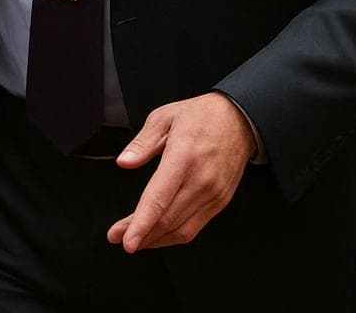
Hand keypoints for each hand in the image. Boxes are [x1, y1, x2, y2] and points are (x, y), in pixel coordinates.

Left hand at [108, 91, 256, 251]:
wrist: (239, 120)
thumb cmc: (199, 116)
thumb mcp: (164, 117)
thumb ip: (142, 143)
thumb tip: (124, 162)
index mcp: (183, 157)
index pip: (158, 199)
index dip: (140, 224)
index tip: (125, 240)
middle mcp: (201, 181)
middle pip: (167, 219)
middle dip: (140, 234)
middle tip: (117, 238)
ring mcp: (213, 194)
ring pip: (181, 229)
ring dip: (155, 239)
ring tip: (133, 240)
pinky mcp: (220, 201)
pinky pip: (195, 227)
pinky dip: (174, 235)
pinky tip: (157, 234)